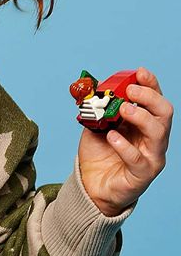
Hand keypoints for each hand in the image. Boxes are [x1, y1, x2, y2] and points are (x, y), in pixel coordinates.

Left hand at [77, 67, 172, 215]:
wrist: (92, 183)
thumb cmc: (100, 151)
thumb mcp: (96, 122)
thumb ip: (98, 106)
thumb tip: (91, 86)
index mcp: (143, 122)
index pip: (155, 99)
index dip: (150, 84)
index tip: (140, 72)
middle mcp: (152, 138)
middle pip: (164, 113)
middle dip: (149, 97)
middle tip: (130, 91)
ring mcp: (150, 156)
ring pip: (159, 133)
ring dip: (141, 117)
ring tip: (123, 109)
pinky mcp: (141, 174)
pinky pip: (138, 159)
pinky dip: (125, 146)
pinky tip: (111, 137)